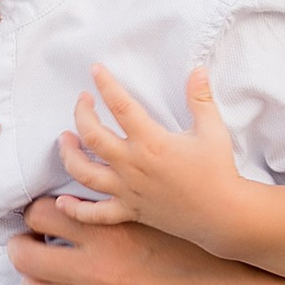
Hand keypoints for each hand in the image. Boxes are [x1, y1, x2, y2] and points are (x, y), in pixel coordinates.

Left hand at [7, 197, 284, 284]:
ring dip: (35, 283)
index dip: (36, 213)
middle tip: (28, 245)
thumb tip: (91, 192)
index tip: (40, 216)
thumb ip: (122, 205)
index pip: (43, 214)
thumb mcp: (162, 217)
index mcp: (111, 232)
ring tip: (44, 277)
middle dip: (21, 247)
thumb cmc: (206, 258)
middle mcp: (97, 270)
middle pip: (26, 256)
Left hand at [57, 63, 241, 248]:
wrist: (223, 215)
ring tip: (65, 140)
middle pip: (91, 136)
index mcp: (151, 142)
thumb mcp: (213, 130)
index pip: (120, 106)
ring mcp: (127, 190)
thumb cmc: (218, 172)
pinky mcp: (129, 211)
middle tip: (83, 102)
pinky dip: (76, 210)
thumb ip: (200, 99)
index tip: (96, 70)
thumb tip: (196, 70)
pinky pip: (96, 214)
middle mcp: (133, 165)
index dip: (105, 85)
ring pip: (84, 173)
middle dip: (81, 114)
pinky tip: (62, 202)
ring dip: (68, 155)